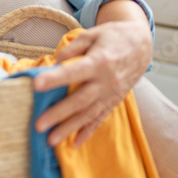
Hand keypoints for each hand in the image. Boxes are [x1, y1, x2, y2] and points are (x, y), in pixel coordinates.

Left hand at [31, 18, 151, 147]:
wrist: (141, 46)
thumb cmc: (112, 37)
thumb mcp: (91, 35)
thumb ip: (72, 49)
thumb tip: (55, 64)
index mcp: (100, 62)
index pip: (74, 72)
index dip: (55, 78)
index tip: (36, 85)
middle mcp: (107, 82)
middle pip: (80, 100)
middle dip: (58, 114)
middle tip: (38, 125)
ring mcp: (111, 94)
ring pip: (89, 114)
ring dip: (69, 128)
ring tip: (51, 140)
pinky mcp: (114, 101)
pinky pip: (100, 118)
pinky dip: (88, 132)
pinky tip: (74, 143)